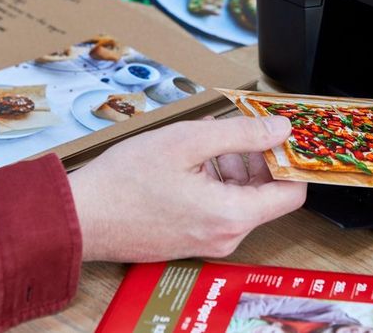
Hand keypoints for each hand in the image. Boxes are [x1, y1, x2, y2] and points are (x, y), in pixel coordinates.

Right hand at [68, 115, 306, 261]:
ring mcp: (208, 242)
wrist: (80, 217)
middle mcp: (226, 237)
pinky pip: (220, 209)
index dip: (291, 161)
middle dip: (259, 159)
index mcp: (232, 216)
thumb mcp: (187, 142)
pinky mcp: (192, 240)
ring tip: (208, 142)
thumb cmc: (125, 181)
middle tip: (239, 130)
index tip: (279, 137)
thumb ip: (241, 134)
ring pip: (242, 200)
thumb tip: (281, 130)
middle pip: (267, 195)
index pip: (292, 193)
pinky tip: (193, 161)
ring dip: (235, 168)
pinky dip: (216, 183)